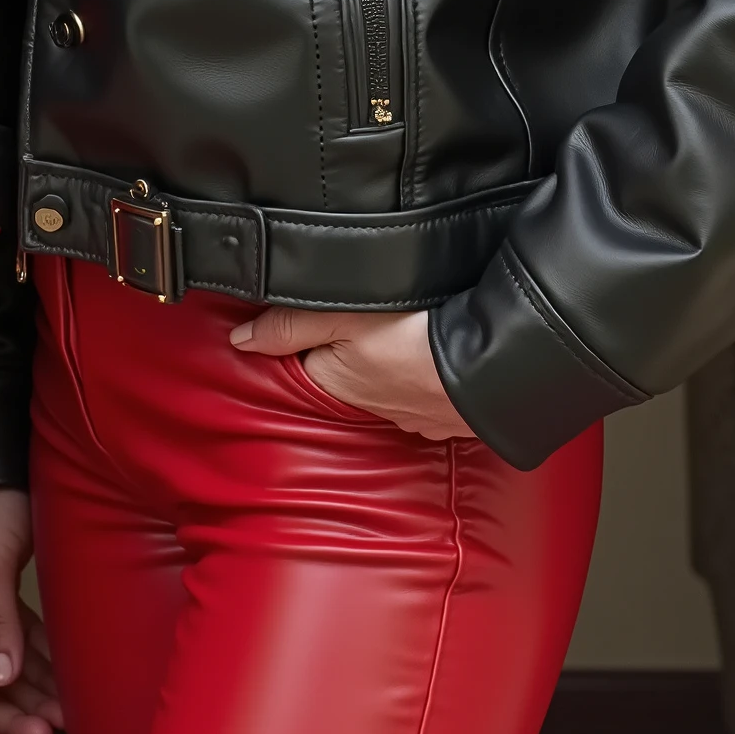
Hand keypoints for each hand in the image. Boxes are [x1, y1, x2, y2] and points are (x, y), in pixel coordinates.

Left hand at [230, 306, 477, 440]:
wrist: (496, 366)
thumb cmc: (414, 335)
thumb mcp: (342, 316)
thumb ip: (289, 325)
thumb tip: (238, 342)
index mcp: (336, 384)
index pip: (304, 362)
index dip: (306, 337)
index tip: (318, 316)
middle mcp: (370, 409)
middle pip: (346, 373)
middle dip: (351, 351)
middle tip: (367, 316)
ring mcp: (414, 417)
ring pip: (387, 384)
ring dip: (390, 364)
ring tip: (402, 333)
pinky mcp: (449, 417)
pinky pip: (425, 393)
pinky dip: (426, 376)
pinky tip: (435, 357)